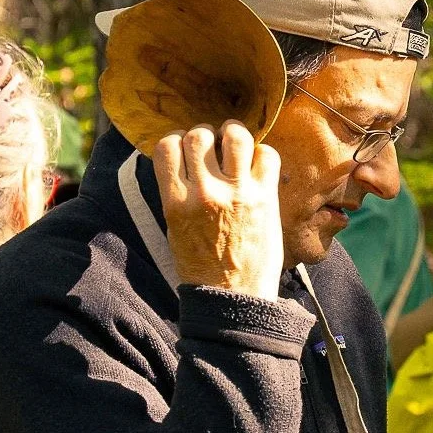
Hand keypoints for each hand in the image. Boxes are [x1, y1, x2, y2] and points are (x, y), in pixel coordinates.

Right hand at [153, 120, 282, 300]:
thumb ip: (177, 194)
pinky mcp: (265, 199)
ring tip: (235, 144)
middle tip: (212, 145)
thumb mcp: (175, 229)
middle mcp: (204, 194)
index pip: (166, 147)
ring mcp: (237, 194)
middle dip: (205, 134)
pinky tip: (256, 166)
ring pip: (234, 136)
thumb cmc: (201, 267)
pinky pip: (267, 154)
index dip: (176, 140)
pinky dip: (262, 153)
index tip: (184, 147)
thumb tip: (184, 162)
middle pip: (198, 136)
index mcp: (175, 203)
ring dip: (234, 134)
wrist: (232, 298)